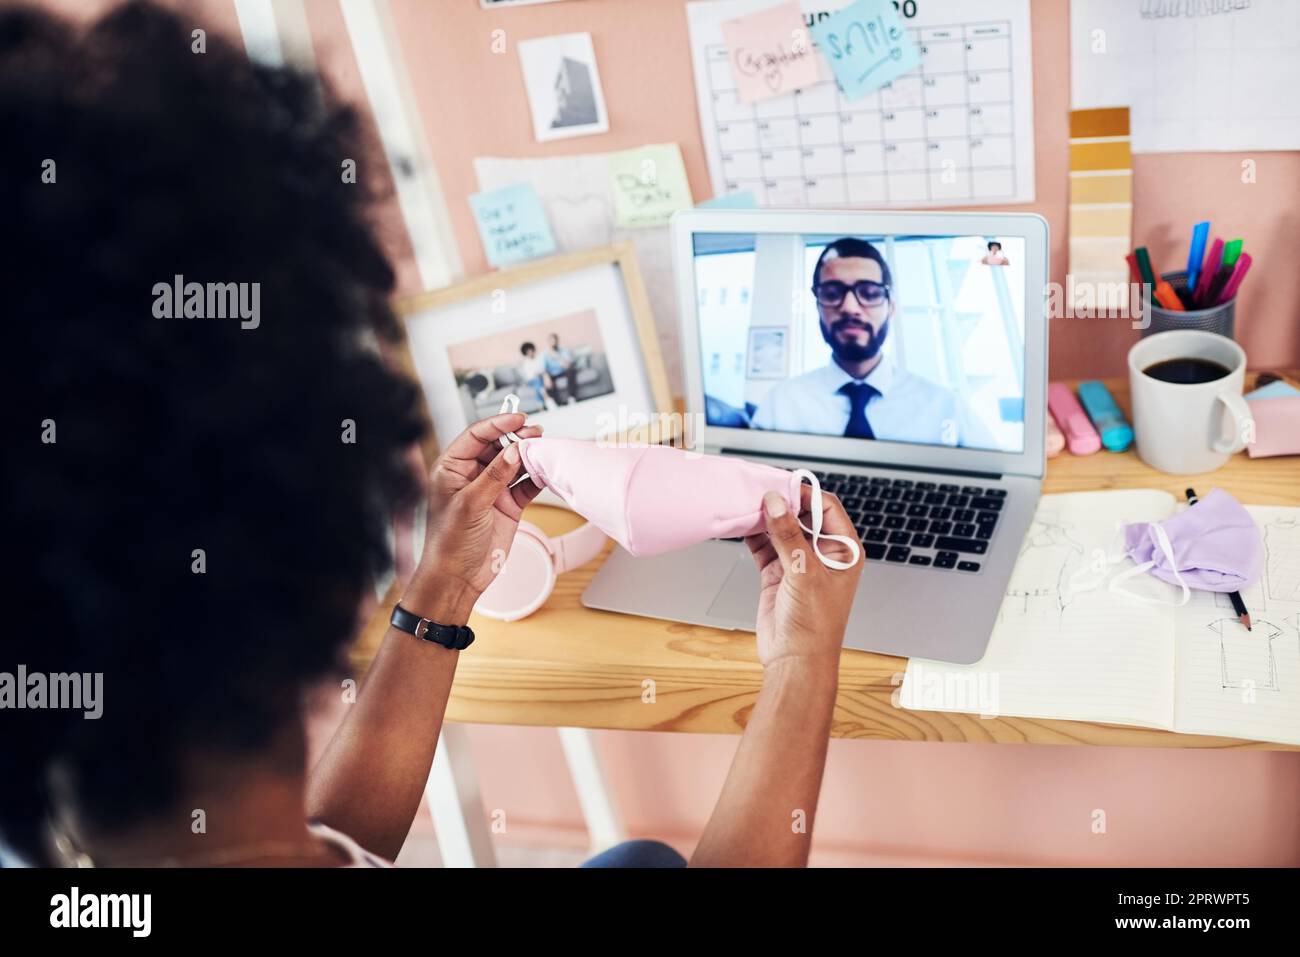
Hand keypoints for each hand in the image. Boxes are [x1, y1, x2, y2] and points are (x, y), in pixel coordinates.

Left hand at [401, 413, 543, 623]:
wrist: (458, 578)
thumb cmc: (449, 543)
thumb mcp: (470, 504)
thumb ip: (494, 476)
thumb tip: (513, 451)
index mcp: (451, 468)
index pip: (475, 436)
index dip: (497, 424)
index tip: (517, 418)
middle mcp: (471, 475)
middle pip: (498, 445)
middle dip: (517, 438)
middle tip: (536, 433)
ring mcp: (491, 489)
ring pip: (514, 463)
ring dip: (529, 456)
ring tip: (544, 448)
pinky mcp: (508, 505)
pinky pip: (525, 484)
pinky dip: (537, 477)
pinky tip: (545, 470)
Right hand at [744, 487, 862, 673]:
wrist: (795, 661)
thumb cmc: (815, 624)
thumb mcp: (804, 573)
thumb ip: (788, 535)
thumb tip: (774, 501)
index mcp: (844, 550)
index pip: (827, 507)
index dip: (805, 494)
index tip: (780, 485)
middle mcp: (823, 553)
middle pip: (801, 515)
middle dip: (780, 504)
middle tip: (757, 491)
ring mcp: (799, 563)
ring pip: (780, 529)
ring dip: (763, 518)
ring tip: (744, 505)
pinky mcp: (777, 573)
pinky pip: (764, 546)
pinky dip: (752, 535)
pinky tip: (740, 525)